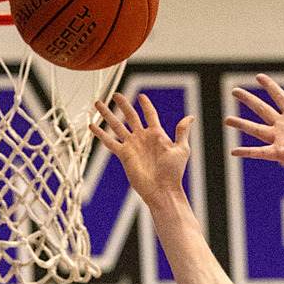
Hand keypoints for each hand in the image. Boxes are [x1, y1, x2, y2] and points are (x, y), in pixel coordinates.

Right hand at [91, 92, 194, 210]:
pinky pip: (109, 142)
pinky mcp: (123, 154)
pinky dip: (100, 133)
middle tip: (115, 94)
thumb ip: (182, 132)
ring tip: (98, 103)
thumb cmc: (173, 172)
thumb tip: (190, 117)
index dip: (145, 104)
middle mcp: (142, 137)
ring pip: (116, 125)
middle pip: (130, 116)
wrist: (162, 189)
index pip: (149, 114)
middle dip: (123, 105)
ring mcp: (132, 145)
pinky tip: (92, 126)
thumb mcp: (181, 149)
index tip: (141, 96)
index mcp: (156, 134)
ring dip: (107, 114)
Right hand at [225, 74, 283, 190]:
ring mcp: (280, 141)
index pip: (279, 98)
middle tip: (234, 90)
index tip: (259, 76)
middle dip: (248, 99)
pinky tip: (233, 152)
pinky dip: (246, 152)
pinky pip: (259, 152)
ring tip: (226, 120)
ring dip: (241, 124)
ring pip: (255, 129)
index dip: (270, 87)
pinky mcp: (279, 153)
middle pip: (262, 109)